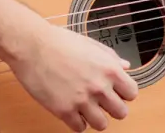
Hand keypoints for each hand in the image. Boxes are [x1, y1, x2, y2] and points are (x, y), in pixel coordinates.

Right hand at [8, 24, 138, 131]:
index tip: (116, 92)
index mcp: (109, 69)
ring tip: (87, 109)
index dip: (124, 94)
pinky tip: (72, 111)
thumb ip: (110, 58)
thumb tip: (125, 66)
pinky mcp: (64, 110)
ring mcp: (82, 100)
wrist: (32, 46)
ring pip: (102, 125)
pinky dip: (77, 122)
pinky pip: (79, 128)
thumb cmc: (59, 41)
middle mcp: (99, 86)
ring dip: (95, 118)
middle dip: (112, 108)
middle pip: (121, 112)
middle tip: (102, 103)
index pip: (132, 93)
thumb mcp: (91, 44)